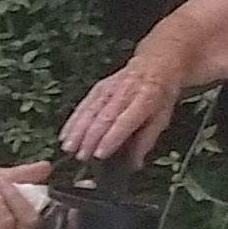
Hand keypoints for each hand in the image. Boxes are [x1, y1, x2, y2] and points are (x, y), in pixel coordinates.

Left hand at [0, 163, 54, 228]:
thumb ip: (18, 175)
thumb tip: (46, 166)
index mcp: (15, 216)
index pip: (38, 213)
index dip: (38, 197)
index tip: (31, 179)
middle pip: (32, 223)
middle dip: (19, 199)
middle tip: (2, 183)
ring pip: (16, 228)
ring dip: (1, 204)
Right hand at [58, 63, 177, 165]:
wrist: (155, 65)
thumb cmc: (159, 95)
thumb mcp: (162, 118)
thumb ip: (146, 141)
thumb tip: (134, 164)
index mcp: (146, 99)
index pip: (125, 121)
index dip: (111, 138)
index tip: (100, 154)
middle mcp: (125, 92)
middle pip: (103, 116)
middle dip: (90, 137)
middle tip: (81, 156)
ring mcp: (109, 88)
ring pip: (90, 110)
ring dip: (77, 130)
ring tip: (69, 147)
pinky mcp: (98, 88)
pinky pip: (83, 105)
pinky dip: (72, 121)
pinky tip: (65, 134)